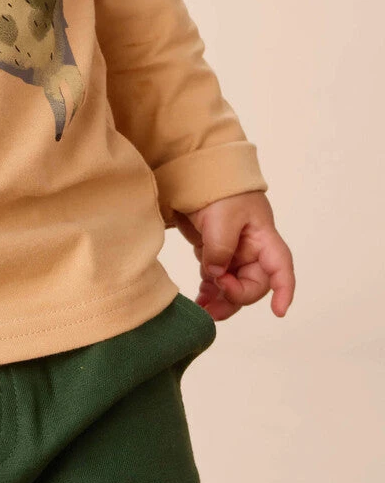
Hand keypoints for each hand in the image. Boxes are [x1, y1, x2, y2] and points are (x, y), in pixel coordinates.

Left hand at [172, 190, 295, 320]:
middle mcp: (253, 250)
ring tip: (203, 309)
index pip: (281, 267)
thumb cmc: (220, 188)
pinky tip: (200, 300)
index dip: (284, 291)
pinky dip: (210, 290)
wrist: (199, 170)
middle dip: (235, 298)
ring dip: (221, 300)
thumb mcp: (222, 218)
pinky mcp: (217, 253)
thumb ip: (220, 249)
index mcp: (263, 238)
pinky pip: (218, 279)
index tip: (279, 311)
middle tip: (212, 305)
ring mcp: (235, 253)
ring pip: (234, 286)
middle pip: (253, 284)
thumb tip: (215, 275)